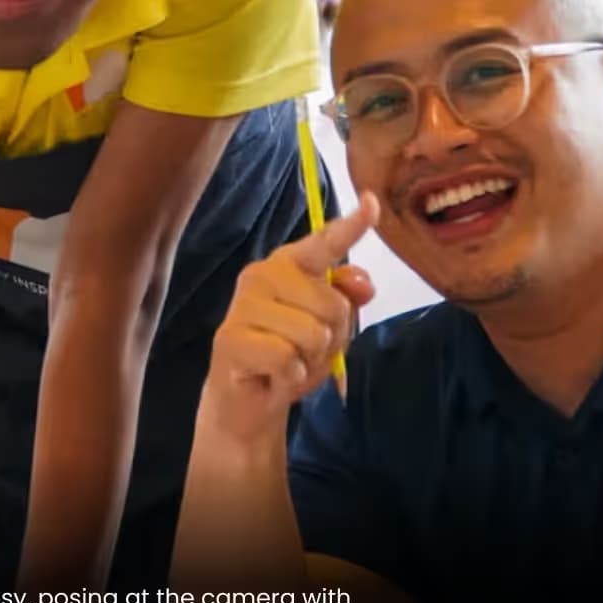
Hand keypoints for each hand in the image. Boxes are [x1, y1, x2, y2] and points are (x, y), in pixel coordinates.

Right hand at [201, 192, 378, 445]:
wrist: (247, 400)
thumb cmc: (289, 354)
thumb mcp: (328, 327)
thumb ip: (347, 299)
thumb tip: (364, 284)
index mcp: (289, 265)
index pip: (325, 242)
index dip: (352, 224)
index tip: (372, 202)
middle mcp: (262, 274)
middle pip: (333, 305)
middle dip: (329, 338)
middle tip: (302, 351)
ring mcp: (243, 305)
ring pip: (312, 334)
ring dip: (308, 362)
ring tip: (287, 363)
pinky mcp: (230, 338)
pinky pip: (286, 358)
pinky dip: (288, 377)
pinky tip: (272, 376)